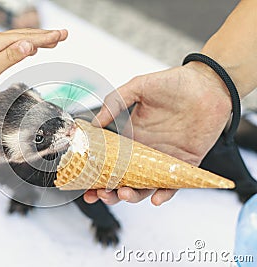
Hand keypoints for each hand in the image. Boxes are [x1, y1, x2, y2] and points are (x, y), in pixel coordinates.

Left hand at [0, 28, 67, 98]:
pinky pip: (11, 45)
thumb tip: (28, 45)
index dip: (47, 37)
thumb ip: (9, 57)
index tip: (63, 35)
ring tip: (52, 41)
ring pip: (18, 39)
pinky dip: (24, 45)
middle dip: (45, 35)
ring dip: (36, 40)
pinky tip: (27, 49)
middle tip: (63, 35)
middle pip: (25, 35)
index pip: (27, 38)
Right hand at [84, 62, 231, 205]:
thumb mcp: (138, 87)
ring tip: (123, 193)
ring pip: (144, 186)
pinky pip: (173, 185)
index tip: (86, 184)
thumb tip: (94, 123)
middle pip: (123, 178)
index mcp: (131, 136)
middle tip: (100, 194)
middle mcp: (145, 151)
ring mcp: (163, 159)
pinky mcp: (185, 164)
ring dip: (132, 195)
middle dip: (110, 191)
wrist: (209, 84)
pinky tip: (156, 199)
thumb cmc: (173, 83)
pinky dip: (165, 195)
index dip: (97, 174)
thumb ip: (115, 102)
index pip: (110, 160)